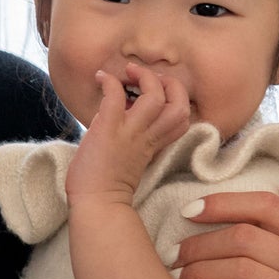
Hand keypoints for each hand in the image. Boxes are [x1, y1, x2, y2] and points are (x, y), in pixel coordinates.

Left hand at [65, 63, 191, 206]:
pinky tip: (100, 78)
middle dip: (170, 84)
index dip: (176, 100)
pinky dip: (109, 82)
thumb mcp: (129, 162)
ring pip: (155, 97)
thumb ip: (132, 141)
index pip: (183, 120)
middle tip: (149, 77)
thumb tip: (119, 116)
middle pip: (180, 105)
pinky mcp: (109, 130)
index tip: (157, 93)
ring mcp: (129, 133)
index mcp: (153, 146)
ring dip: (144, 77)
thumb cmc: (105, 190)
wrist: (96, 207)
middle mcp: (147, 137)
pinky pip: (115, 98)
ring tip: (128, 71)